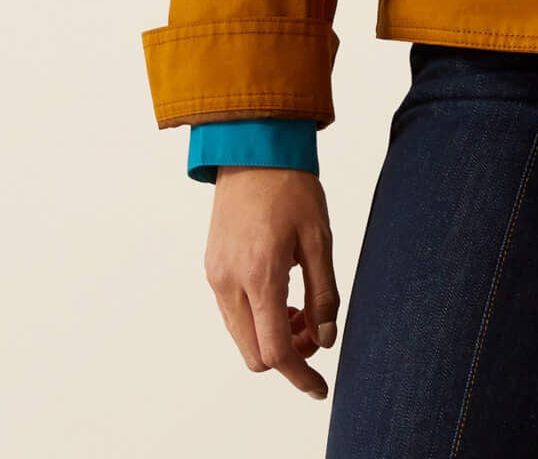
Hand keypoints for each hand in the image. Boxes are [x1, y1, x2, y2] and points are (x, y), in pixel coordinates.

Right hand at [202, 166, 340, 401]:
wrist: (252, 149)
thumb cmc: (291, 186)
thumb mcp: (319, 237)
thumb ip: (323, 292)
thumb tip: (326, 338)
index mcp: (260, 275)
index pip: (276, 350)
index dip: (300, 375)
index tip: (319, 388)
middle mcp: (230, 283)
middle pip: (254, 353)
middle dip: (288, 354)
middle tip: (315, 327)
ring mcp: (216, 277)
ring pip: (242, 337)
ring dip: (272, 336)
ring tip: (301, 304)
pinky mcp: (212, 269)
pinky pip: (233, 314)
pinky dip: (257, 318)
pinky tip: (280, 292)